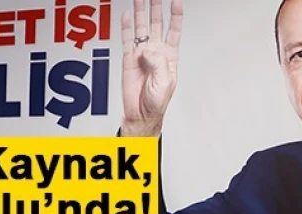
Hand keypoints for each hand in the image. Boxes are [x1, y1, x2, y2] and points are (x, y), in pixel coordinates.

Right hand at [120, 0, 183, 135]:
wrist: (141, 114)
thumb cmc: (156, 103)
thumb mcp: (165, 83)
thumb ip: (158, 64)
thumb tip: (147, 50)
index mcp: (169, 57)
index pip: (173, 30)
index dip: (175, 15)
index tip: (176, 1)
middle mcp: (156, 52)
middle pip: (157, 23)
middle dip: (156, 7)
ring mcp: (141, 54)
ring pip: (141, 27)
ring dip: (140, 12)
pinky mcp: (128, 59)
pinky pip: (127, 39)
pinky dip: (126, 27)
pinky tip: (126, 16)